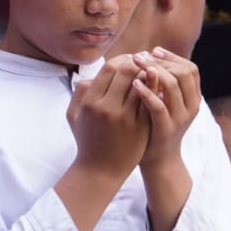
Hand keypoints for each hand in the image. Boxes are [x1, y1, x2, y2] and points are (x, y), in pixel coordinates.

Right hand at [67, 55, 148, 177]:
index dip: (122, 59)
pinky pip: (151, 101)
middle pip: (128, 71)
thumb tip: (93, 73)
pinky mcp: (141, 127)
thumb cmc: (86, 140)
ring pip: (143, 84)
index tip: (128, 59)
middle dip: (137, 62)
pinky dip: (155, 90)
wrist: (100, 171)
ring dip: (149, 73)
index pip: (110, 68)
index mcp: (91, 103)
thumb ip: (80, 91)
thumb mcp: (74, 116)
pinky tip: (156, 86)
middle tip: (143, 60)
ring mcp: (127, 118)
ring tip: (151, 70)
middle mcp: (108, 108)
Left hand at [130, 48, 200, 168]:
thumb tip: (149, 54)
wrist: (158, 161)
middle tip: (140, 55)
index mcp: (193, 99)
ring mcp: (180, 119)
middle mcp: (191, 107)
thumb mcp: (164, 102)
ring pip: (172, 86)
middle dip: (161, 61)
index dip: (172, 57)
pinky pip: (158, 106)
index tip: (153, 51)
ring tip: (135, 64)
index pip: (191, 69)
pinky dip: (146, 92)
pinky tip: (133, 84)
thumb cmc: (155, 126)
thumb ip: (162, 83)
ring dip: (153, 71)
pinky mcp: (166, 129)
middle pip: (183, 73)